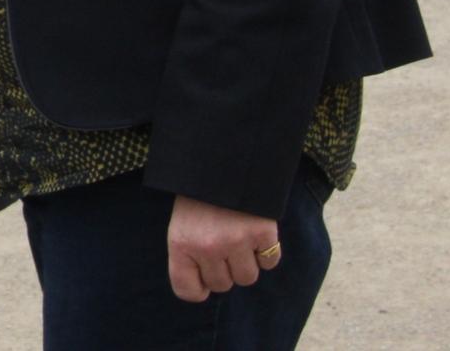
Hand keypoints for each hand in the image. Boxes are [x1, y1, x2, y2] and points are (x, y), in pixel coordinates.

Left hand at [165, 193, 279, 301]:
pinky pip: (270, 262)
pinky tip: (256, 231)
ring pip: (248, 278)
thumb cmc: (200, 196)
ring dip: (247, 262)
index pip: (187, 291)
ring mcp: (235, 241)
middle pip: (222, 285)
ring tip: (239, 236)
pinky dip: (267, 251)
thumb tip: (207, 289)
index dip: (199, 288)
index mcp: (180, 244)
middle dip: (225, 269)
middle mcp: (206, 247)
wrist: (223, 159)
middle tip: (223, 243)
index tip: (203, 278)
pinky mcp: (262, 233)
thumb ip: (190, 255)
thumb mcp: (182, 223)